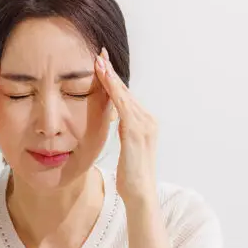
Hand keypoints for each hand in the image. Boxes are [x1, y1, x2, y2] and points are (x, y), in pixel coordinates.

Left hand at [94, 47, 157, 204]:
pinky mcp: (137, 131)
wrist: (140, 193)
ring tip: (98, 60)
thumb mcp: (126, 149)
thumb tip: (114, 121)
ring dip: (110, 76)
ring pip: (124, 94)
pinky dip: (113, 90)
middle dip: (112, 72)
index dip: (114, 81)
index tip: (103, 65)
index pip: (127, 97)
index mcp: (145, 124)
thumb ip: (124, 132)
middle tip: (100, 54)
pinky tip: (103, 78)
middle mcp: (148, 120)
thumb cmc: (131, 176)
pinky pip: (122, 104)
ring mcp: (144, 124)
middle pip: (126, 91)